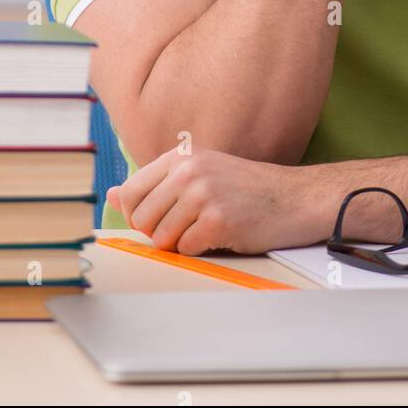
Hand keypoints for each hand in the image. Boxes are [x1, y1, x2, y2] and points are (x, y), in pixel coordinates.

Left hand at [105, 145, 325, 255]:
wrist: (295, 197)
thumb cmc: (247, 189)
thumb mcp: (202, 172)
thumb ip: (157, 183)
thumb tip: (111, 194)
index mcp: (181, 157)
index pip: (130, 192)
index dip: (137, 216)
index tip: (157, 220)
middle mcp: (189, 171)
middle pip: (141, 219)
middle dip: (158, 233)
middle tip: (187, 228)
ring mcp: (203, 195)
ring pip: (161, 238)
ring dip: (182, 243)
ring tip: (208, 228)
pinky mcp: (218, 221)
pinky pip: (187, 249)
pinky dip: (202, 250)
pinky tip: (224, 235)